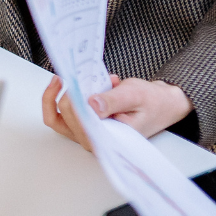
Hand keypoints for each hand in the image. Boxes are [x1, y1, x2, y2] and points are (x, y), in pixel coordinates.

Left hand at [41, 74, 192, 149]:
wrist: (161, 104)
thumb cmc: (152, 102)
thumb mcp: (135, 95)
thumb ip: (114, 100)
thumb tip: (93, 104)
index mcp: (109, 139)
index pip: (80, 125)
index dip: (72, 104)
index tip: (73, 84)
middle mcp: (94, 140)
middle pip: (65, 119)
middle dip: (68, 94)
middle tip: (77, 76)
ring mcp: (86, 133)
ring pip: (57, 118)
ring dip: (55, 97)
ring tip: (66, 78)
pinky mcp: (83, 125)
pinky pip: (61, 114)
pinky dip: (61, 98)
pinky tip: (71, 83)